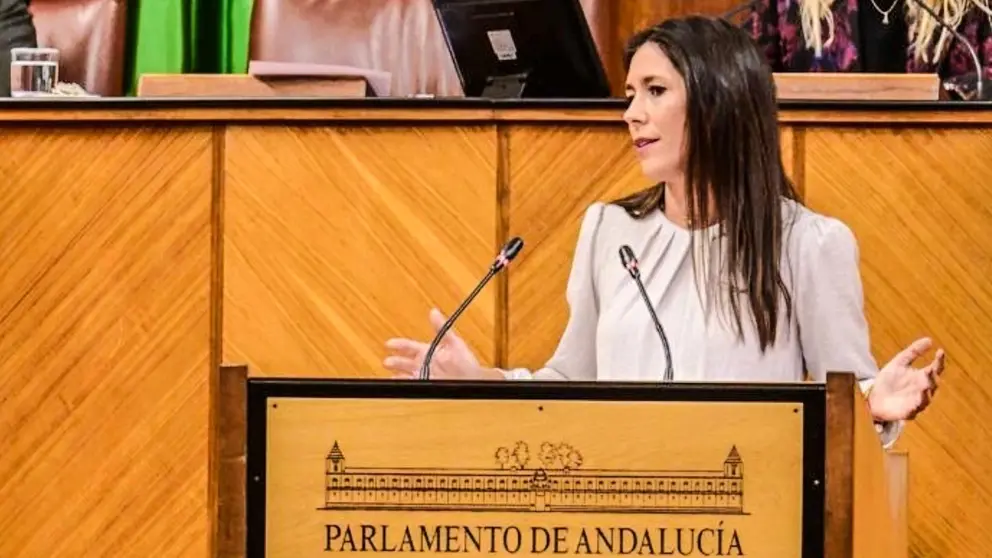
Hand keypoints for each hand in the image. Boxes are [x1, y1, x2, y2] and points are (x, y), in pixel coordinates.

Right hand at [384, 308, 499, 379]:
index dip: (398, 345)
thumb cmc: (465, 361)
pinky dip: (405, 387)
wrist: (473, 380)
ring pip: (406, 375)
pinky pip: (413, 387)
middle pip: (404, 362)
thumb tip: (433, 312)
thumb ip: (441, 328)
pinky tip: (400, 387)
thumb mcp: (453, 342)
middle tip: (386, 362)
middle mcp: (424, 364)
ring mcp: (425, 376)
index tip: (388, 343)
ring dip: (398, 375)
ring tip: (391, 377)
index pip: (409, 347)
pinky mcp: (427, 387)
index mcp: (428, 351)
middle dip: (395, 362)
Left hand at [868, 337, 945, 421]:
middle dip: (932, 378)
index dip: (939, 361)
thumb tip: (929, 340)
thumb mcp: (899, 362)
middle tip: (930, 370)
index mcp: (922, 377)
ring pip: (927, 398)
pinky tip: (917, 400)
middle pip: (933, 384)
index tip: (940, 351)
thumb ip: (913, 352)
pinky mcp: (907, 413)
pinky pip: (915, 411)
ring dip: (927, 392)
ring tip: (925, 386)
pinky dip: (917, 406)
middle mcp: (923, 390)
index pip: (936, 369)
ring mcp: (916, 402)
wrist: (872, 396)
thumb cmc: (888, 380)